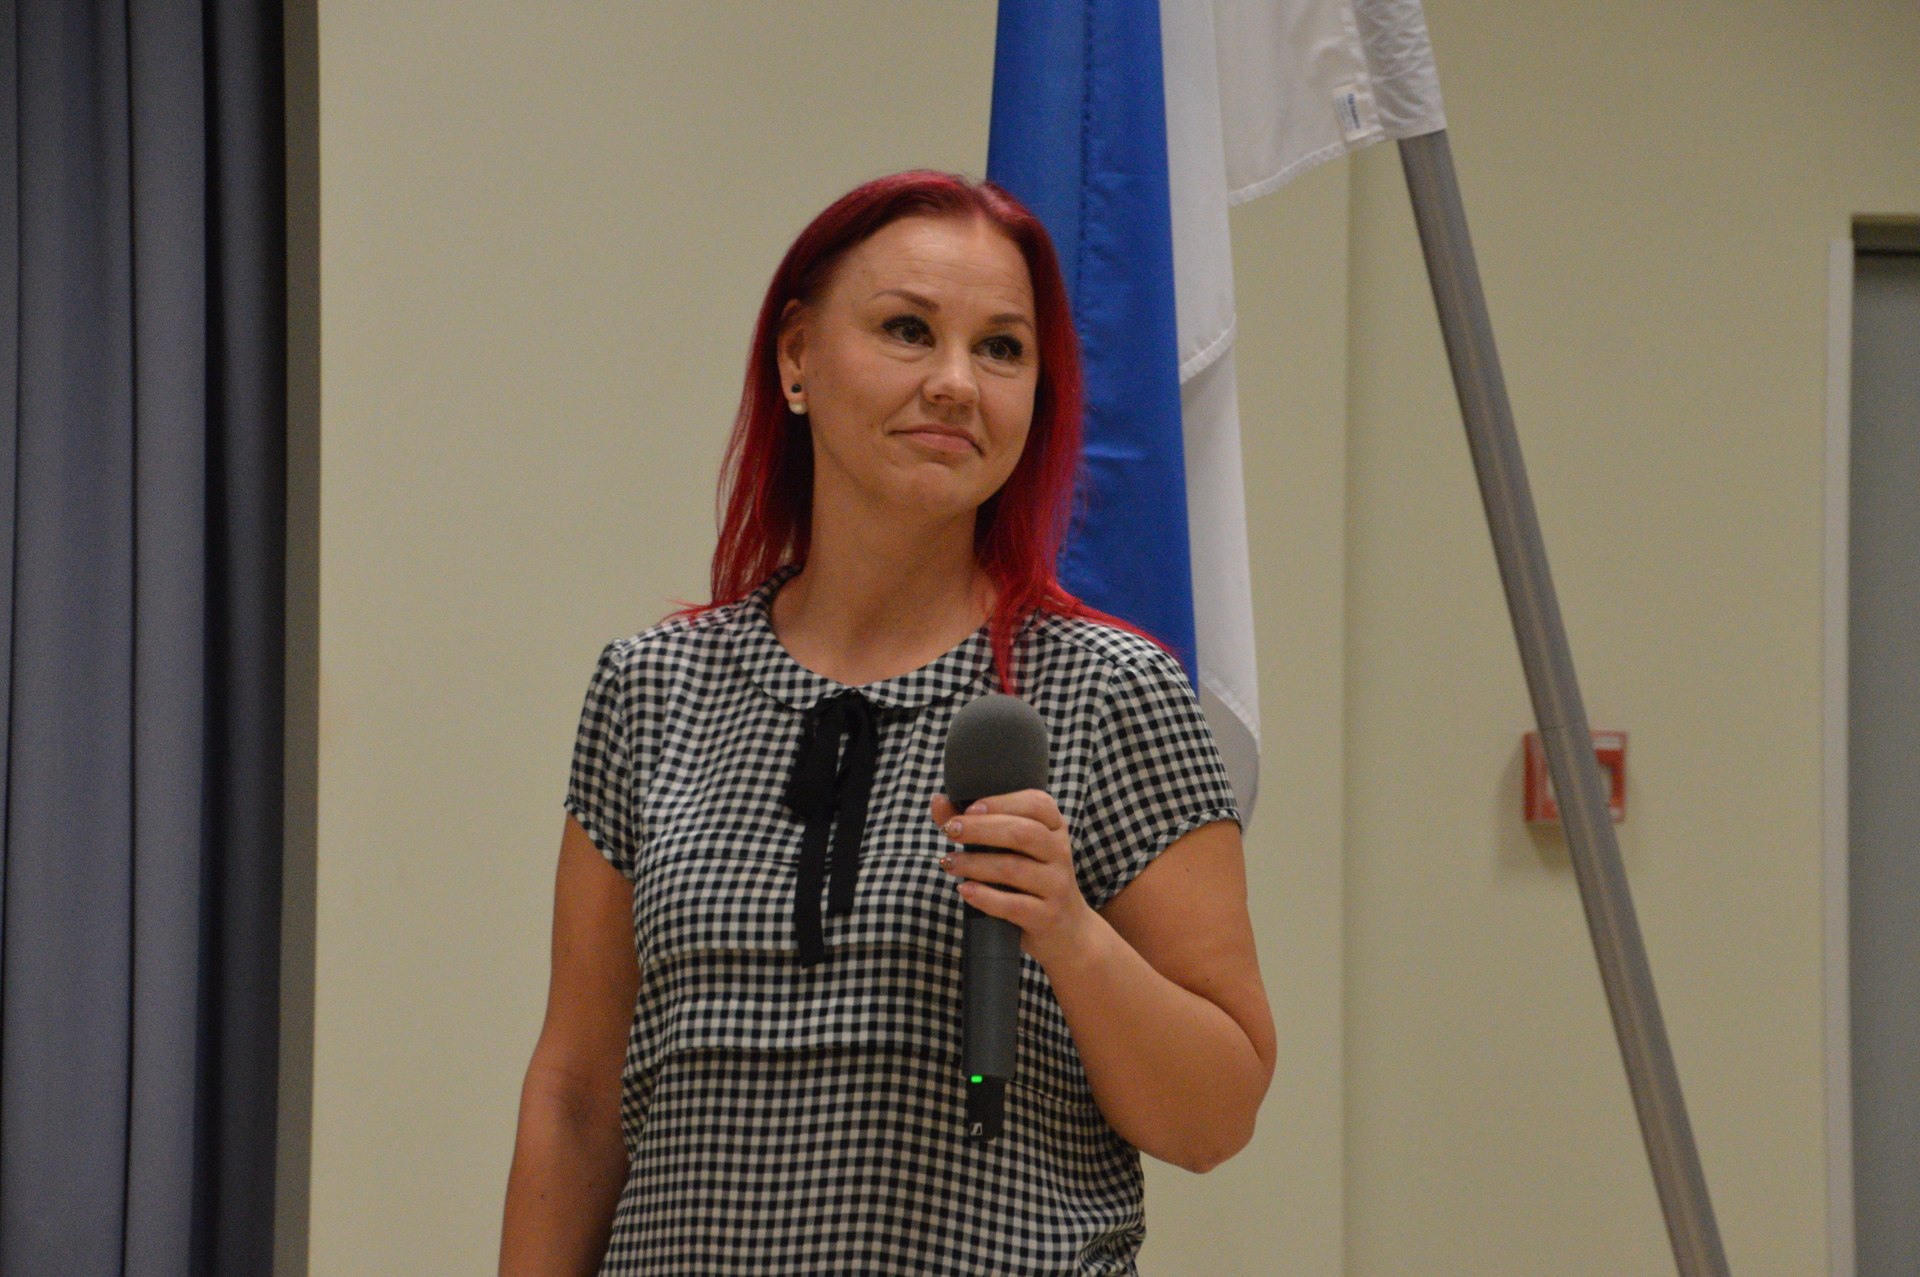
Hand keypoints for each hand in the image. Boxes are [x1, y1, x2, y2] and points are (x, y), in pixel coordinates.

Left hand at [929, 790, 1095, 964]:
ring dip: (974, 863)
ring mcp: (1056, 886)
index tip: (970, 808)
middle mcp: (1060, 853)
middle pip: (1022, 833)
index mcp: (1055, 829)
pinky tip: (964, 890)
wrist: (1067, 932)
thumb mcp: (1015, 851)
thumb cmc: (1031, 882)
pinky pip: (1013, 904)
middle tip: (950, 830)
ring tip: (948, 862)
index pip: (1037, 803)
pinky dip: (984, 897)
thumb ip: (976, 824)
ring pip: (1013, 868)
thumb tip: (938, 801)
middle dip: (980, 829)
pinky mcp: (1046, 916)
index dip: (1002, 802)